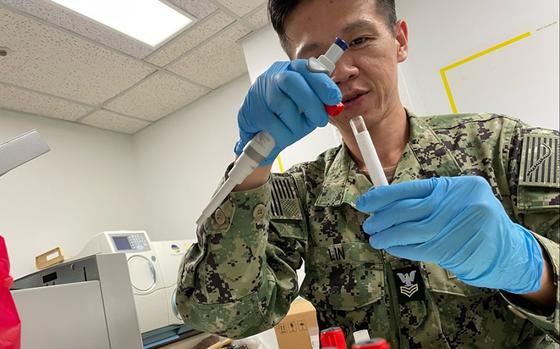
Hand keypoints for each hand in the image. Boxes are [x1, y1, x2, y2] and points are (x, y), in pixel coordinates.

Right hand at [235, 60, 340, 164]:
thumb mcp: (306, 110)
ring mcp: (260, 91)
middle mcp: (274, 76)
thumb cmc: (284, 118)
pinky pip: (272, 123)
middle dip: (311, 102)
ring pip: (283, 104)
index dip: (322, 83)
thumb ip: (319, 106)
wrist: (257, 132)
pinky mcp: (251, 109)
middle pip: (293, 82)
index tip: (334, 98)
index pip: (308, 68)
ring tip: (294, 131)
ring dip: (294, 123)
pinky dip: (282, 134)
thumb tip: (332, 107)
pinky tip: (281, 136)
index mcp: (292, 71)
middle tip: (320, 120)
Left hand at [355, 176, 543, 293]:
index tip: (364, 202)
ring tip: (375, 237)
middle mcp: (455, 203)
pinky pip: (417, 248)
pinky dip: (399, 248)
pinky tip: (391, 246)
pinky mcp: (452, 249)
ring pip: (408, 231)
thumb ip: (427, 197)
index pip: (409, 189)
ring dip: (386, 235)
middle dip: (381, 218)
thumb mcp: (457, 198)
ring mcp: (454, 227)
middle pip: (406, 210)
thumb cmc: (474, 220)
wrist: (506, 250)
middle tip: (368, 224)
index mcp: (454, 186)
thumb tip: (385, 201)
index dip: (382, 196)